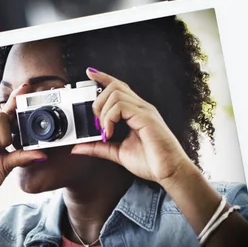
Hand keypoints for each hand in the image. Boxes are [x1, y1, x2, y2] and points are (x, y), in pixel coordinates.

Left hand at [70, 69, 192, 184]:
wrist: (169, 172)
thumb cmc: (151, 162)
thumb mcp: (117, 153)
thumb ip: (98, 148)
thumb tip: (77, 147)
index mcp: (136, 112)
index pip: (119, 87)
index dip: (104, 78)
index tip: (90, 74)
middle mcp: (141, 107)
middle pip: (114, 86)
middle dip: (98, 102)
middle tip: (98, 124)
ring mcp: (145, 110)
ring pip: (115, 94)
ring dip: (104, 113)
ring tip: (106, 131)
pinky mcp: (146, 117)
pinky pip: (121, 106)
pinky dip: (110, 119)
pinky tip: (110, 132)